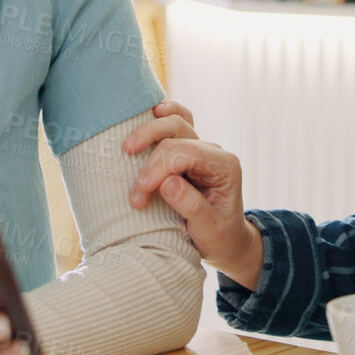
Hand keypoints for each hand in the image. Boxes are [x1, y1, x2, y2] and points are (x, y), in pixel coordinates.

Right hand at [124, 100, 262, 288]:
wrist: (226, 241)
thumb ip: (191, 206)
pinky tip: (152, 112)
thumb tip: (167, 183)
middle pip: (178, 135)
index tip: (140, 193)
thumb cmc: (219, 236)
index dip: (159, 169)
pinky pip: (177, 122)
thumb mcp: (208, 229)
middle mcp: (214, 152)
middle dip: (151, 160)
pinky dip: (163, 118)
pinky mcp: (188, 151)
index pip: (186, 154)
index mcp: (225, 166)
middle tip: (135, 188)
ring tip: (128, 148)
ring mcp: (201, 148)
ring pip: (175, 123)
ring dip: (149, 133)